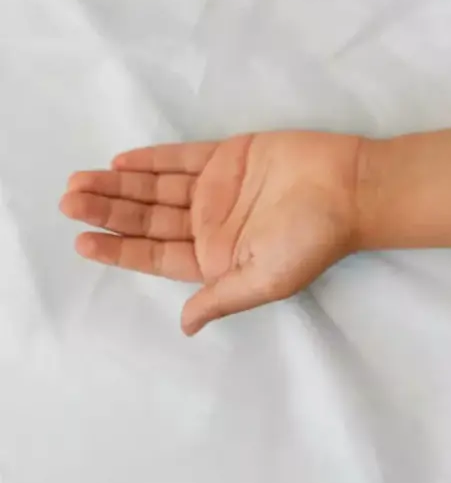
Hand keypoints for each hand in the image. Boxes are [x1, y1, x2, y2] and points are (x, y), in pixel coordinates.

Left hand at [59, 132, 364, 335]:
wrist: (350, 188)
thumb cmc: (312, 239)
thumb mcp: (267, 280)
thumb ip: (221, 298)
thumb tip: (185, 325)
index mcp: (216, 258)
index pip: (155, 255)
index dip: (118, 249)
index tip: (82, 241)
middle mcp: (210, 225)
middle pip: (148, 219)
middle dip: (108, 211)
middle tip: (68, 202)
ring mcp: (218, 190)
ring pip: (157, 188)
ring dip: (120, 186)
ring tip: (80, 181)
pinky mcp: (229, 157)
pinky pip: (182, 158)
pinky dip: (152, 160)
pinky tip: (121, 162)